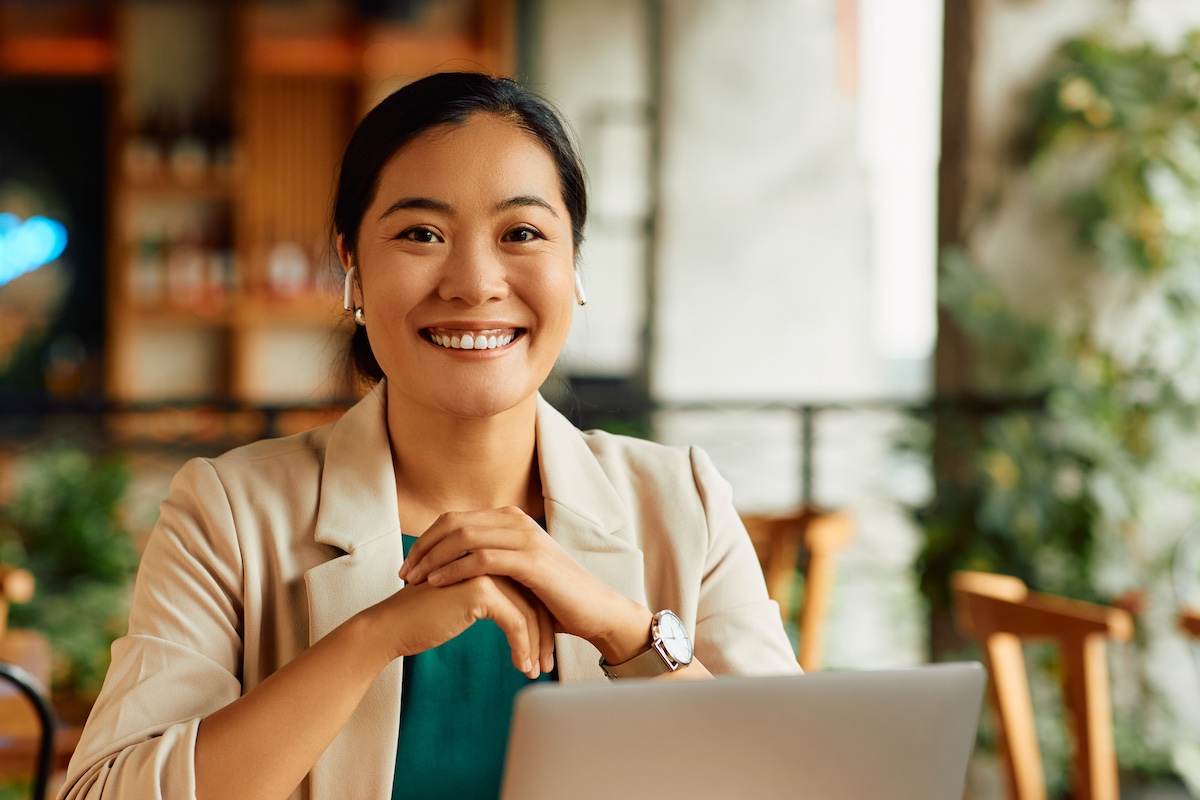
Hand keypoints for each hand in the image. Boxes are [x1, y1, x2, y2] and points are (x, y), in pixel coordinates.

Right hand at [362, 573, 553, 677]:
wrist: (391, 626)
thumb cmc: (424, 618)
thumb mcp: (465, 601)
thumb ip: (491, 597)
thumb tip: (524, 617)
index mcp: (488, 557)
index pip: (527, 588)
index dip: (540, 621)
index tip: (544, 651)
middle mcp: (490, 558)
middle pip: (533, 597)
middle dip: (544, 635)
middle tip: (547, 665)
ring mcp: (486, 571)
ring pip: (529, 611)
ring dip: (536, 646)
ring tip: (535, 671)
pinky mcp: (480, 590)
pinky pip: (516, 622)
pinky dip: (522, 647)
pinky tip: (522, 667)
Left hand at [398, 507, 652, 663]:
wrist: (593, 610)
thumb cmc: (553, 597)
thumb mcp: (516, 571)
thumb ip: (489, 559)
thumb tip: (451, 565)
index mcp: (509, 519)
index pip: (455, 519)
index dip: (426, 540)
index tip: (407, 564)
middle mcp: (516, 521)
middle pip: (454, 524)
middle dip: (423, 548)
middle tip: (403, 573)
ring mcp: (525, 538)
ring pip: (464, 538)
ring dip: (433, 559)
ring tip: (413, 581)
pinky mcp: (531, 561)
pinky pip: (482, 560)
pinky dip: (454, 570)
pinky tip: (437, 585)